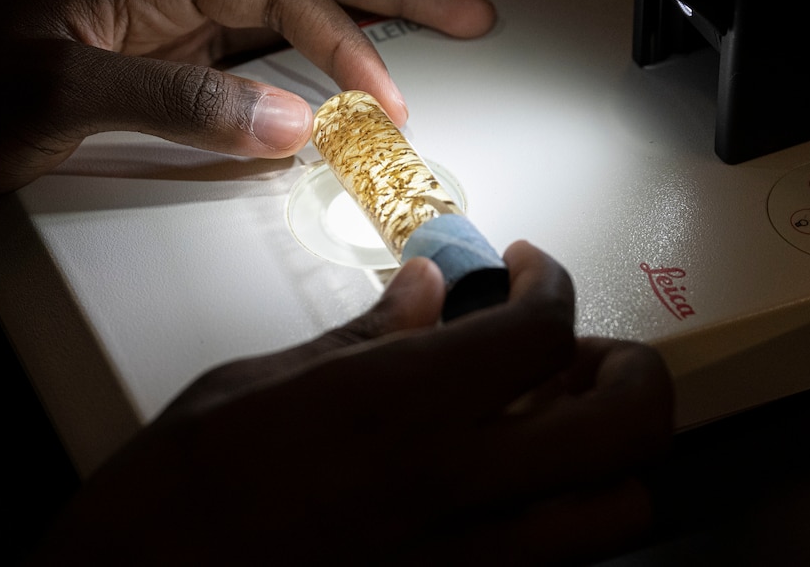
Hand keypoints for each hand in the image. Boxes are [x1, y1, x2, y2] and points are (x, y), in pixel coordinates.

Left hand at [0, 0, 494, 208]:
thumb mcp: (57, 96)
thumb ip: (178, 104)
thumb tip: (288, 124)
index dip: (338, 35)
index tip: (382, 97)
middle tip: (467, 15)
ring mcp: (155, 35)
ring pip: (274, 26)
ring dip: (352, 39)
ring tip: (428, 49)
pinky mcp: (148, 77)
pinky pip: (240, 73)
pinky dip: (296, 85)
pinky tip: (333, 101)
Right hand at [29, 241, 673, 565]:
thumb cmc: (179, 491)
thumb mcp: (262, 381)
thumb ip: (363, 335)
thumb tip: (423, 292)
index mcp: (397, 409)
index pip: (537, 331)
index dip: (551, 283)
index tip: (531, 270)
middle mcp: (454, 489)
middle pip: (626, 424)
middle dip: (630, 369)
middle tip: (582, 345)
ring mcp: (466, 560)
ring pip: (618, 511)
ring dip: (611, 451)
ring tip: (564, 416)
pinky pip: (556, 559)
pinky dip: (563, 511)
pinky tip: (513, 482)